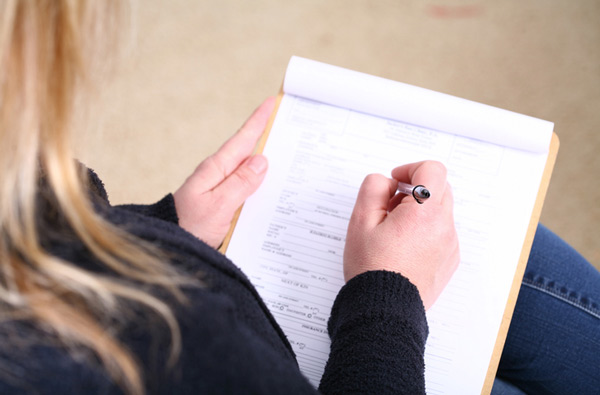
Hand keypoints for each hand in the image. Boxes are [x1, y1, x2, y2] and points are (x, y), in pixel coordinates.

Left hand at [173, 98, 274, 247]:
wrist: (172, 248)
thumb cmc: (190, 227)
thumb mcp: (218, 205)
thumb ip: (240, 183)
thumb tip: (261, 160)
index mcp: (216, 170)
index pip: (242, 140)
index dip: (258, 121)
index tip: (271, 102)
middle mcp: (219, 176)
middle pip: (247, 152)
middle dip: (266, 136)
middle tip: (286, 122)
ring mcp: (220, 189)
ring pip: (248, 171)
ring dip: (266, 162)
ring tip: (286, 151)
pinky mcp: (223, 204)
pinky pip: (246, 188)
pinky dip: (260, 184)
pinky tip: (271, 187)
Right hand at [343, 161, 458, 309]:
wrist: (385, 309)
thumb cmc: (371, 268)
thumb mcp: (360, 220)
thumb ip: (374, 188)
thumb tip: (388, 182)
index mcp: (424, 212)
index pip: (432, 169)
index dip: (411, 168)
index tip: (395, 181)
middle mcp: (444, 226)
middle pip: (440, 188)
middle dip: (416, 189)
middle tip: (390, 206)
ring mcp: (450, 245)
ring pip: (441, 211)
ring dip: (421, 211)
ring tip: (393, 231)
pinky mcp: (449, 260)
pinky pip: (442, 232)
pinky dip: (426, 230)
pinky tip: (403, 247)